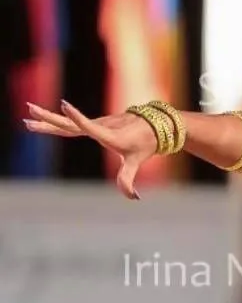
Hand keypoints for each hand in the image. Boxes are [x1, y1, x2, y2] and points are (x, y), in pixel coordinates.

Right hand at [24, 100, 157, 199]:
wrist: (152, 126)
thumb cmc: (143, 144)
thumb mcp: (135, 161)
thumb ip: (128, 179)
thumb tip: (134, 198)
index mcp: (108, 135)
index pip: (89, 126)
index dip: (77, 117)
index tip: (64, 105)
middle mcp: (99, 127)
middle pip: (69, 124)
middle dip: (49, 118)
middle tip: (29, 110)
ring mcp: (95, 124)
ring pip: (68, 123)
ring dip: (47, 118)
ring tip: (27, 112)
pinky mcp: (94, 124)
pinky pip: (72, 124)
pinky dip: (56, 121)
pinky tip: (41, 121)